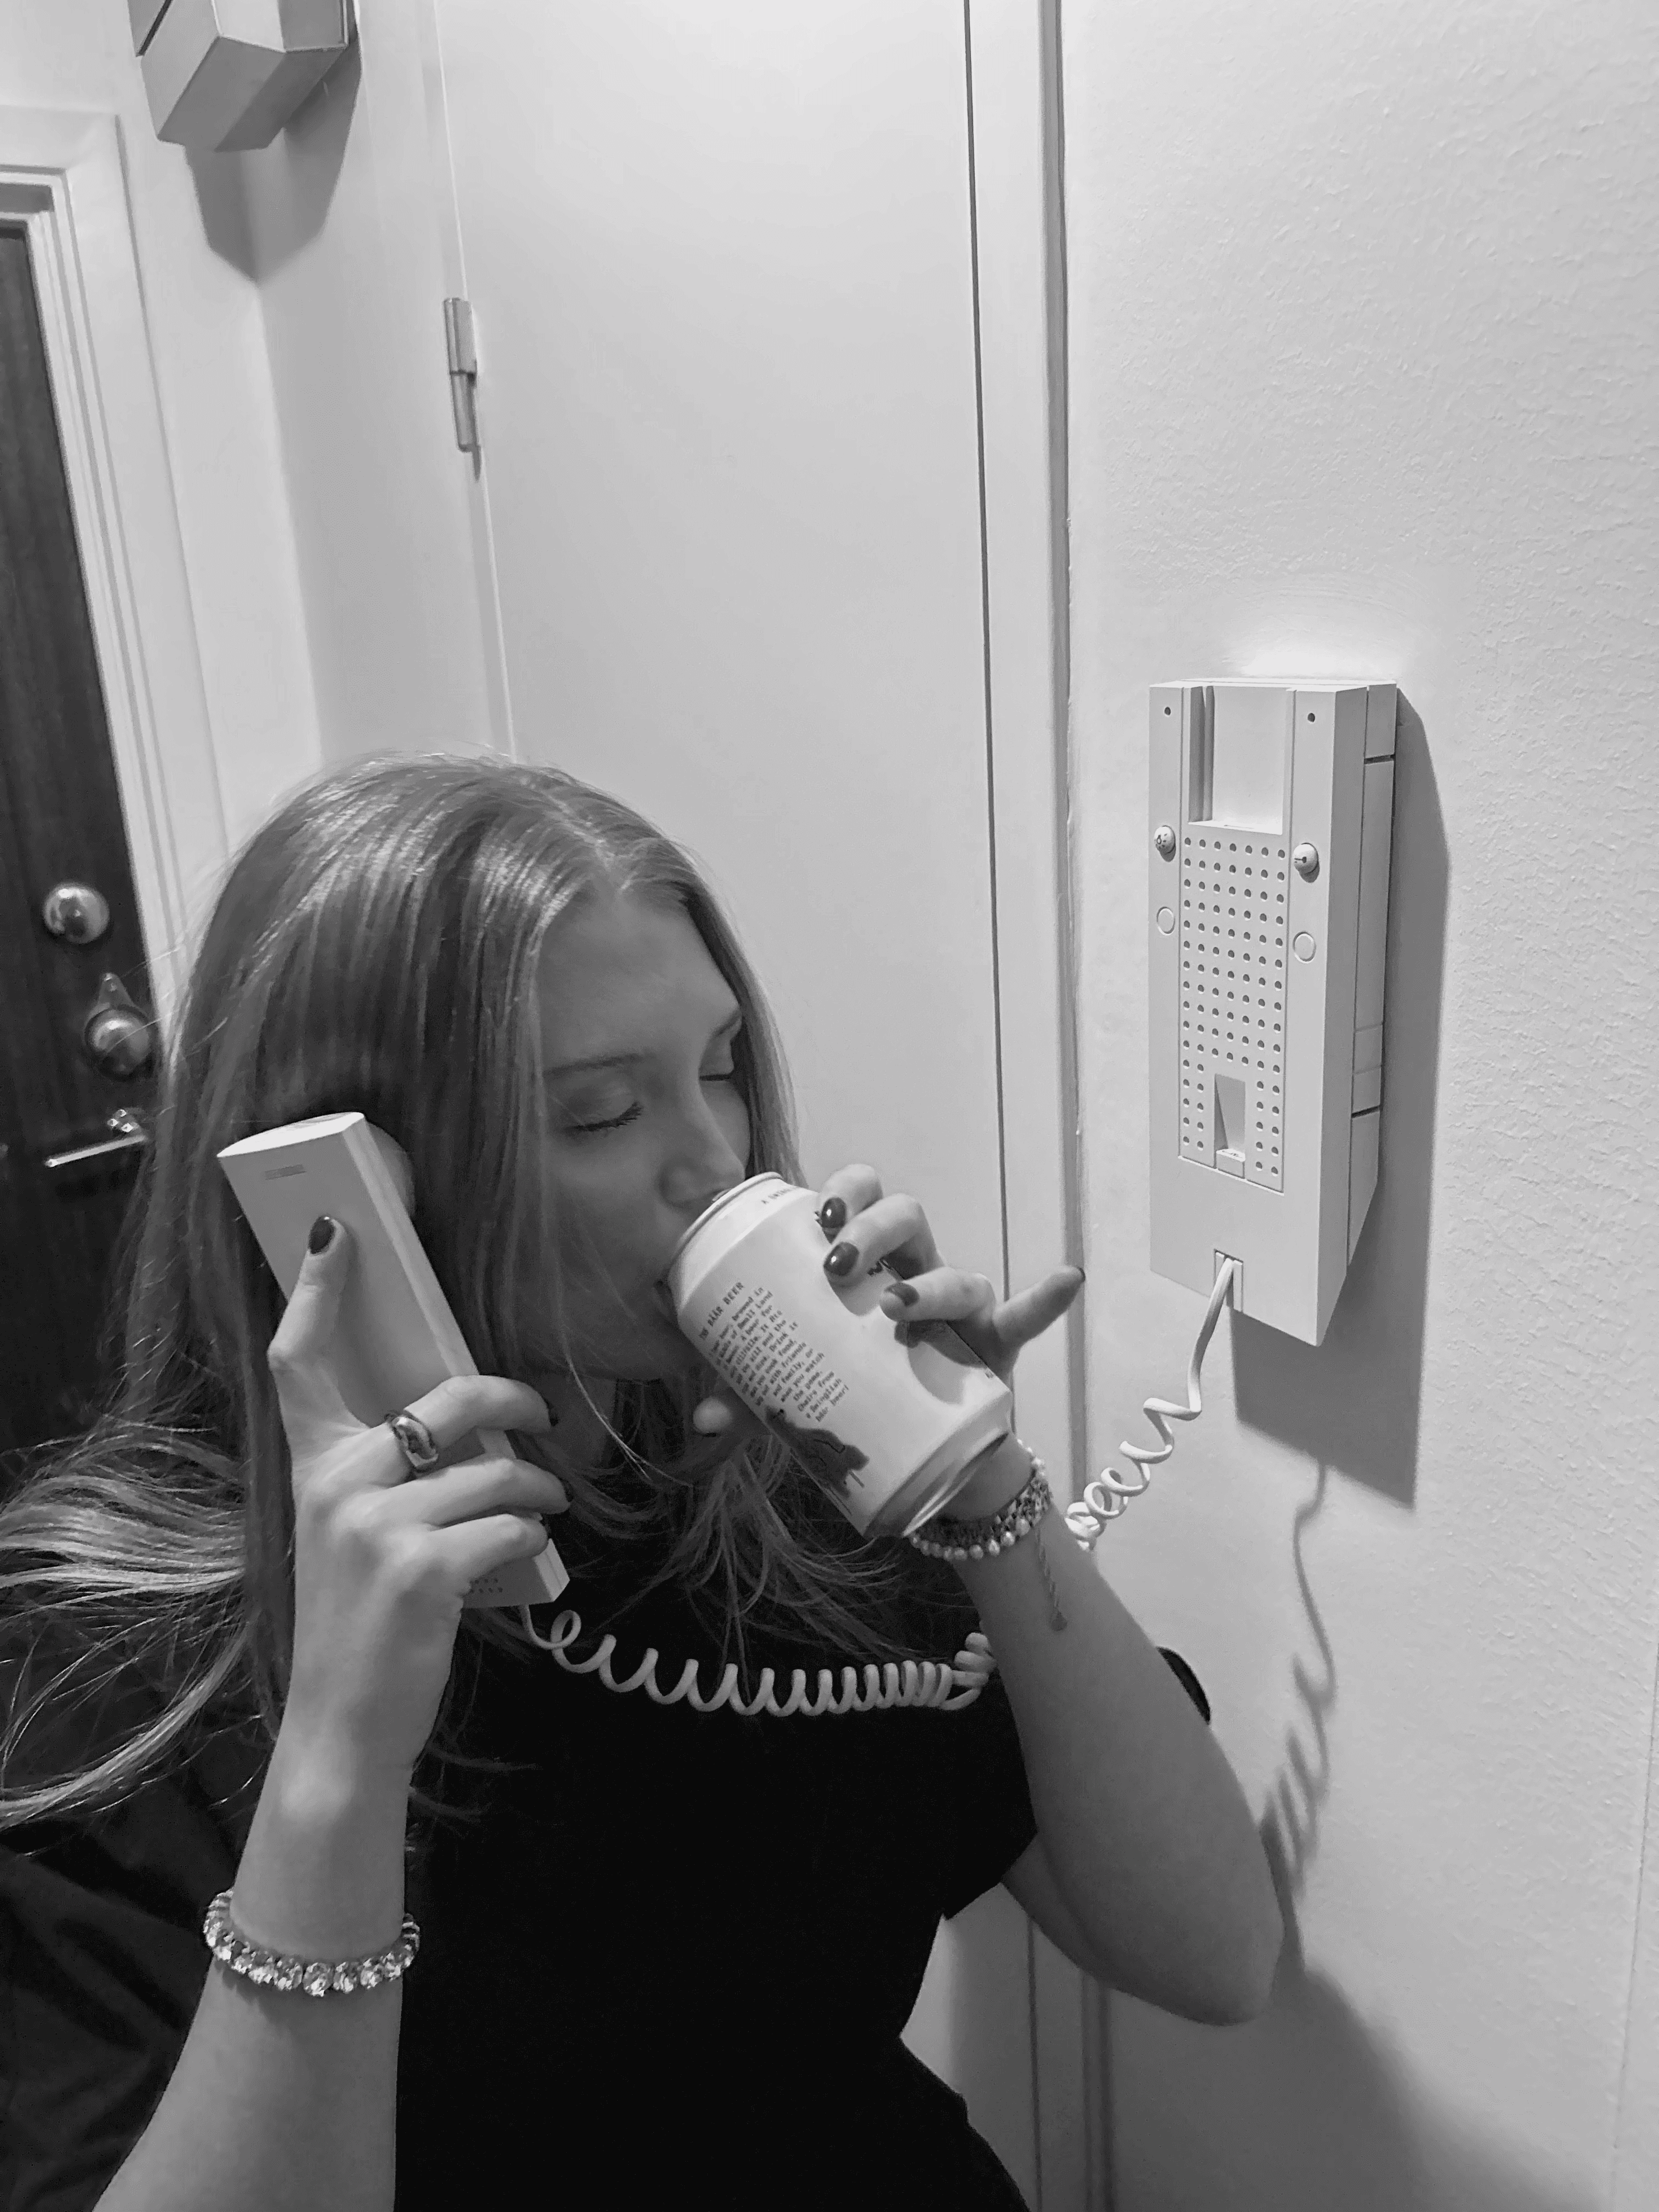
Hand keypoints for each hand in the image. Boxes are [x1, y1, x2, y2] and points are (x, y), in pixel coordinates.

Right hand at [269, 1218, 570, 1788]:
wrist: (341, 1725)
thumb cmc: (359, 1625)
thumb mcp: (347, 1537)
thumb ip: (382, 1475)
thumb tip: (460, 1425)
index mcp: (311, 1468)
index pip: (298, 1362)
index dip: (316, 1292)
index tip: (337, 1234)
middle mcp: (335, 1486)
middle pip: (443, 1398)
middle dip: (509, 1398)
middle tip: (538, 1413)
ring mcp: (376, 1527)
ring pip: (494, 1469)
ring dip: (535, 1487)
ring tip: (542, 1506)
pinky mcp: (421, 1569)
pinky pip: (510, 1526)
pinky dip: (531, 1539)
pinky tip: (523, 1557)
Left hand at [690, 1166, 1083, 1437]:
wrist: (927, 1461)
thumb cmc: (861, 1399)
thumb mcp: (802, 1397)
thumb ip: (755, 1403)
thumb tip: (702, 1421)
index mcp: (866, 1268)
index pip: (856, 1201)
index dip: (841, 1193)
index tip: (816, 1216)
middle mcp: (915, 1273)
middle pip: (905, 1218)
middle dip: (873, 1228)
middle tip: (837, 1266)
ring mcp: (959, 1310)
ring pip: (955, 1268)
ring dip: (929, 1281)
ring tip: (896, 1307)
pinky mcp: (995, 1347)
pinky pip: (1025, 1317)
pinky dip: (1046, 1299)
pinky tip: (1065, 1279)